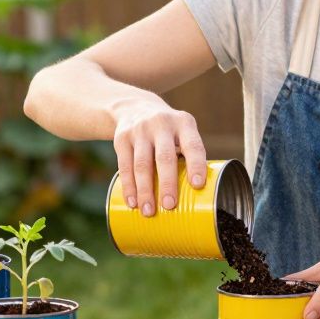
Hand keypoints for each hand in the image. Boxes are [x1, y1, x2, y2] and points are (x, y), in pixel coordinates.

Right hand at [111, 98, 206, 216]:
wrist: (135, 107)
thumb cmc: (168, 131)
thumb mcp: (182, 132)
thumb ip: (188, 157)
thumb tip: (196, 197)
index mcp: (184, 123)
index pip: (192, 145)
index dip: (196, 165)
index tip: (197, 185)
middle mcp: (162, 124)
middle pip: (164, 157)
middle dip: (167, 183)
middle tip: (169, 206)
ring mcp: (140, 130)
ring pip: (142, 164)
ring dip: (145, 190)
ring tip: (148, 212)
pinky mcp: (122, 138)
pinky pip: (124, 165)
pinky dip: (129, 186)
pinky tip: (132, 202)